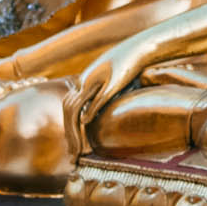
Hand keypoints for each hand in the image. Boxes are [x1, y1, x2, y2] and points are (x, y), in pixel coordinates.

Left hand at [62, 43, 145, 157]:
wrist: (138, 51)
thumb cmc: (127, 69)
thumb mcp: (112, 86)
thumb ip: (100, 101)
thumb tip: (92, 119)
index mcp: (84, 82)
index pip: (69, 108)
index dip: (69, 127)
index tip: (73, 145)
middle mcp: (84, 81)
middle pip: (68, 110)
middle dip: (69, 132)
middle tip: (72, 154)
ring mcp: (93, 81)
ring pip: (75, 109)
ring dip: (75, 130)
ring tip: (79, 148)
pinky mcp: (105, 83)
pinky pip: (92, 101)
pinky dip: (87, 113)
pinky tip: (85, 125)